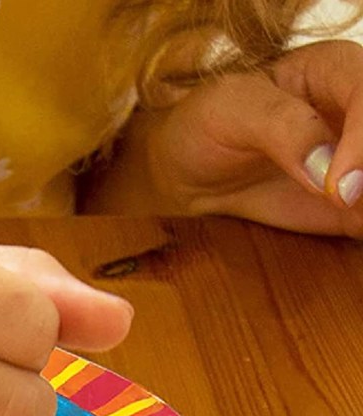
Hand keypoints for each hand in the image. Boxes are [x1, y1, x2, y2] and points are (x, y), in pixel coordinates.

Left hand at [98, 40, 362, 235]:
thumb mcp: (228, 111)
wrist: (186, 173)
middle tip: (345, 204)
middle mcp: (356, 113)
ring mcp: (357, 159)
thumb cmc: (204, 127)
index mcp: (333, 70)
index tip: (337, 188)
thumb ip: (280, 128)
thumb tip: (327, 169)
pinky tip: (344, 229)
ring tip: (342, 215)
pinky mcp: (353, 204)